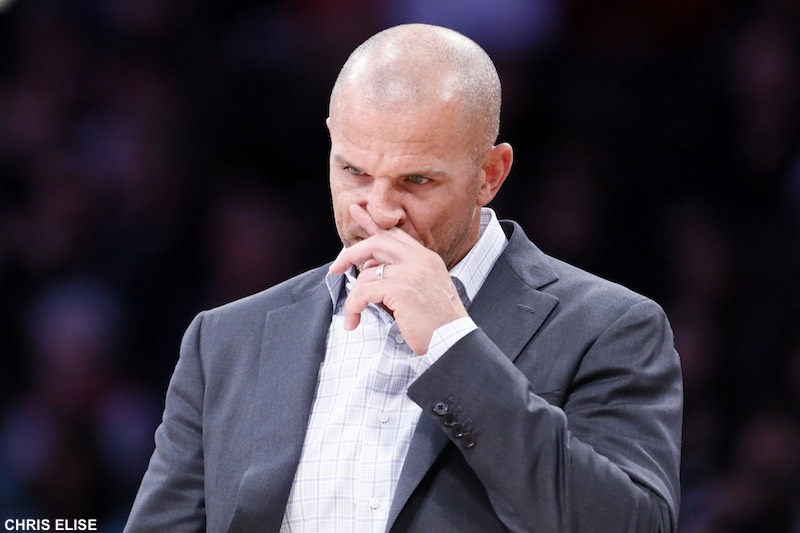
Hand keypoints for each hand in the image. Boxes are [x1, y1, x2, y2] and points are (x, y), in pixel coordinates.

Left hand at [328, 204, 467, 354]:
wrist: (453, 340)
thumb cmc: (437, 322)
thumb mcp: (423, 290)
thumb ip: (403, 274)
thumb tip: (371, 267)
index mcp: (427, 258)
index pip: (396, 234)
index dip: (373, 223)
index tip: (357, 210)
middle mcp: (420, 260)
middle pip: (377, 243)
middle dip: (351, 253)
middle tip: (335, 268)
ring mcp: (411, 273)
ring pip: (366, 274)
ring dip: (353, 298)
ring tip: (352, 316)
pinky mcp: (401, 290)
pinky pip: (364, 293)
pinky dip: (354, 307)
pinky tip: (354, 321)